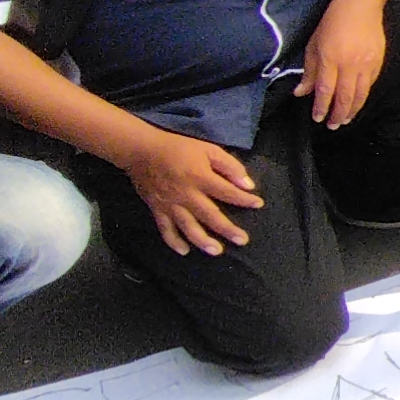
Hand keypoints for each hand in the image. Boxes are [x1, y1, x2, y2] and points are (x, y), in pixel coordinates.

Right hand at [118, 128, 263, 254]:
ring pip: (188, 227)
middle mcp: (186, 194)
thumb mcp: (207, 149)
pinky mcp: (157, 209)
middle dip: (228, 229)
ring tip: (217, 251)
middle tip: (243, 240)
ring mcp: (170, 204)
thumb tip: (247, 185)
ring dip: (203, 241)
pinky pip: (165, 229)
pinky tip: (184, 251)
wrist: (141, 150)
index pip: (227, 192)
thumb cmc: (178, 148)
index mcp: (200, 177)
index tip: (258, 204)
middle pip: (210, 215)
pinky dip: (174, 241)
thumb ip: (229, 166)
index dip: (244, 199)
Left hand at [296, 0, 388, 127]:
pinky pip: (370, 85)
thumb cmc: (332, 22)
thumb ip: (309, 70)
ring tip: (345, 120)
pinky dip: (363, 97)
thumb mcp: (314, 43)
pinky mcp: (378, 62)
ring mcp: (366, 64)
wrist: (360, 5)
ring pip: (360, 95)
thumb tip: (301, 92)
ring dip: (352, 110)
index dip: (321, 107)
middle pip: (344, 97)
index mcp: (330, 59)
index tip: (317, 118)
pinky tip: (357, 103)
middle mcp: (349, 64)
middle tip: (332, 126)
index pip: (325, 90)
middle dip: (337, 114)